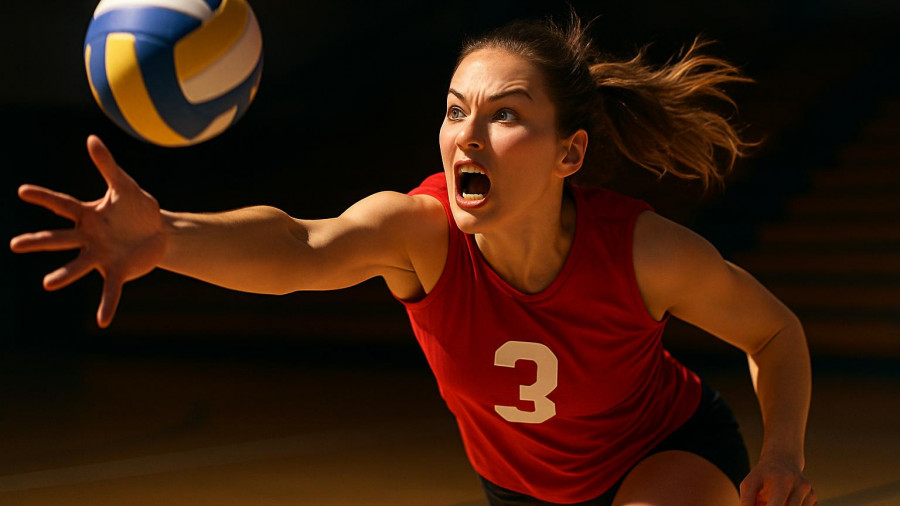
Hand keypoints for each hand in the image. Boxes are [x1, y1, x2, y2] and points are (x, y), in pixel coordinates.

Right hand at [10, 135, 166, 327]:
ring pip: (77, 266)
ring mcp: (100, 256)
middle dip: (39, 242)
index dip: (43, 197)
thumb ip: (108, 165)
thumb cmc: (137, 208)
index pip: (62, 204)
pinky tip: (102, 322)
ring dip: (64, 275)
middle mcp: (88, 237)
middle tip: (15, 245)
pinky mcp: (117, 271)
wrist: (159, 232)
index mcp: (88, 215)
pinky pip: (110, 290)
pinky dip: (106, 305)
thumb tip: (91, 138)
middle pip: (60, 239)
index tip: (23, 190)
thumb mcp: (125, 185)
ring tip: (47, 283)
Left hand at [740, 456, 816, 505]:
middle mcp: (800, 486)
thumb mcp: (749, 484)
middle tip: (766, 502)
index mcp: (782, 480)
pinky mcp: (814, 499)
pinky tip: (785, 501)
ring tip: (774, 500)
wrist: (783, 461)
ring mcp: (810, 493)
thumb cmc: (763, 475)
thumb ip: (747, 501)